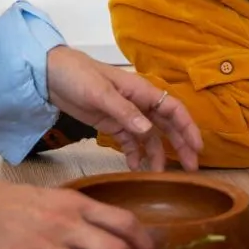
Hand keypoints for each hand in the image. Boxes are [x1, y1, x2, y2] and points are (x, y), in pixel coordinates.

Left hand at [45, 46, 203, 171]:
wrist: (51, 74)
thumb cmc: (78, 75)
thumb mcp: (100, 93)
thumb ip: (124, 111)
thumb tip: (148, 130)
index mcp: (141, 91)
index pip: (173, 109)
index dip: (188, 127)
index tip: (197, 148)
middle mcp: (139, 103)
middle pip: (167, 125)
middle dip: (180, 145)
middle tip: (190, 168)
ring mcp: (126, 114)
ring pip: (150, 136)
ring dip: (157, 154)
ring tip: (161, 174)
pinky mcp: (112, 124)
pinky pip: (130, 142)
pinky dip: (135, 154)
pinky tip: (136, 168)